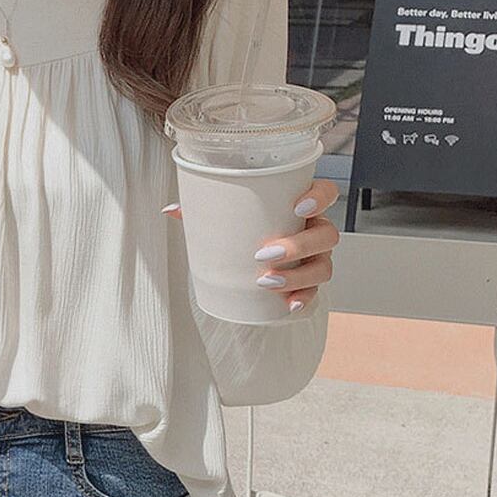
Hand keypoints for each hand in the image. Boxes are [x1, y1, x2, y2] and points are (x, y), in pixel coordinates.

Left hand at [162, 178, 339, 313]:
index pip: (327, 191)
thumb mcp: (223, 213)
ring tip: (266, 282)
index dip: (320, 198)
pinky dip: (304, 298)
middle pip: (326, 234)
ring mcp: (315, 256)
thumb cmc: (240, 225)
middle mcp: (314, 229)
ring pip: (323, 265)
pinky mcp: (308, 280)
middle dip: (298, 246)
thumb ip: (200, 207)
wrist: (245, 254)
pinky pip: (316, 292)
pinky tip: (288, 305)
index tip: (297, 208)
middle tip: (264, 255)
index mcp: (300, 204)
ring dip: (298, 276)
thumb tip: (169, 210)